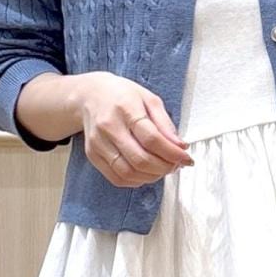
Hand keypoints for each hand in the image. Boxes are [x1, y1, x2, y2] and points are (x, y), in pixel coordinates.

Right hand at [71, 73, 194, 186]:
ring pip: (128, 172)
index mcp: (125, 108)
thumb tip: (180, 146)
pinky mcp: (93, 155)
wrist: (90, 96)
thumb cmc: (121, 96)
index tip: (185, 158)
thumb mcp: (149, 99)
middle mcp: (109, 127)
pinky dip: (136, 181)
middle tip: (176, 165)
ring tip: (163, 169)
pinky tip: (146, 173)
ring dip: (151, 176)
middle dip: (164, 167)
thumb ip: (165, 124)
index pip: (152, 139)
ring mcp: (98, 143)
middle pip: (140, 159)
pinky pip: (117, 178)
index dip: (172, 153)